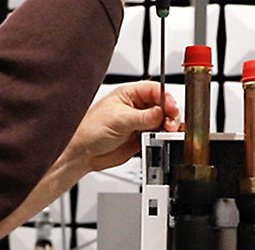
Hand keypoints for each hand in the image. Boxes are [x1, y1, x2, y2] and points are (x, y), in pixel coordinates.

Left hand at [65, 80, 180, 173]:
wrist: (83, 153)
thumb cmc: (91, 130)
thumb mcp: (120, 119)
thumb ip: (144, 117)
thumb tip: (162, 113)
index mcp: (129, 94)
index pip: (155, 91)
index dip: (166, 99)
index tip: (171, 109)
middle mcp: (136, 107)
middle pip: (162, 106)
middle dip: (169, 114)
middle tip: (170, 123)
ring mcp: (139, 123)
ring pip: (162, 122)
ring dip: (168, 127)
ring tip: (167, 132)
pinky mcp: (141, 138)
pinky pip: (158, 136)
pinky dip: (163, 138)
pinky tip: (164, 139)